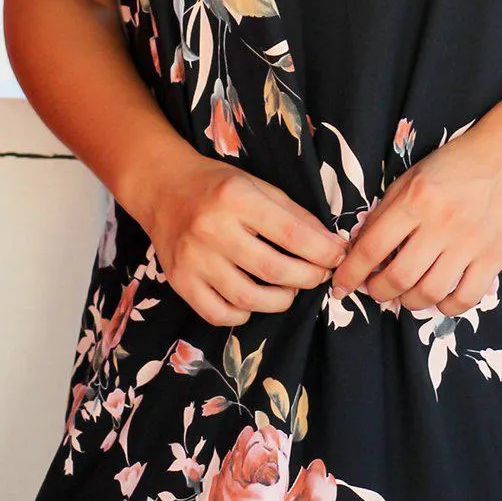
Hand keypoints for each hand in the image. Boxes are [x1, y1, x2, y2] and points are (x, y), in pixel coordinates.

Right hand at [146, 155, 346, 328]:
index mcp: (236, 198)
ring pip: (248, 299)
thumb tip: (332, 245)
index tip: (338, 257)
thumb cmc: (217, 186)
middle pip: (274, 270)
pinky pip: (218, 314)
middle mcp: (212, 229)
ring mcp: (193, 259)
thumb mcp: (258, 186)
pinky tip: (252, 301)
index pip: (292, 234)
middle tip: (318, 276)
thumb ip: (295, 215)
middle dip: (308, 278)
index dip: (323, 252)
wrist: (162, 189)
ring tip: (289, 290)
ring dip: (280, 301)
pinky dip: (243, 315)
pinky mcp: (180, 281)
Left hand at [329, 133, 501, 314]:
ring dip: (409, 302)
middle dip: (378, 292)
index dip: (350, 274)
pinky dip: (446, 307)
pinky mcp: (494, 257)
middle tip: (375, 290)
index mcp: (415, 200)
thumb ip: (385, 212)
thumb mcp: (410, 178)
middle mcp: (441, 224)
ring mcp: (470, 243)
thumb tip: (359, 248)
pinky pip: (465, 298)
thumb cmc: (453, 166)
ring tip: (404, 296)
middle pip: (398, 277)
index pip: (372, 248)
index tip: (341, 286)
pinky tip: (438, 299)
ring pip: (429, 292)